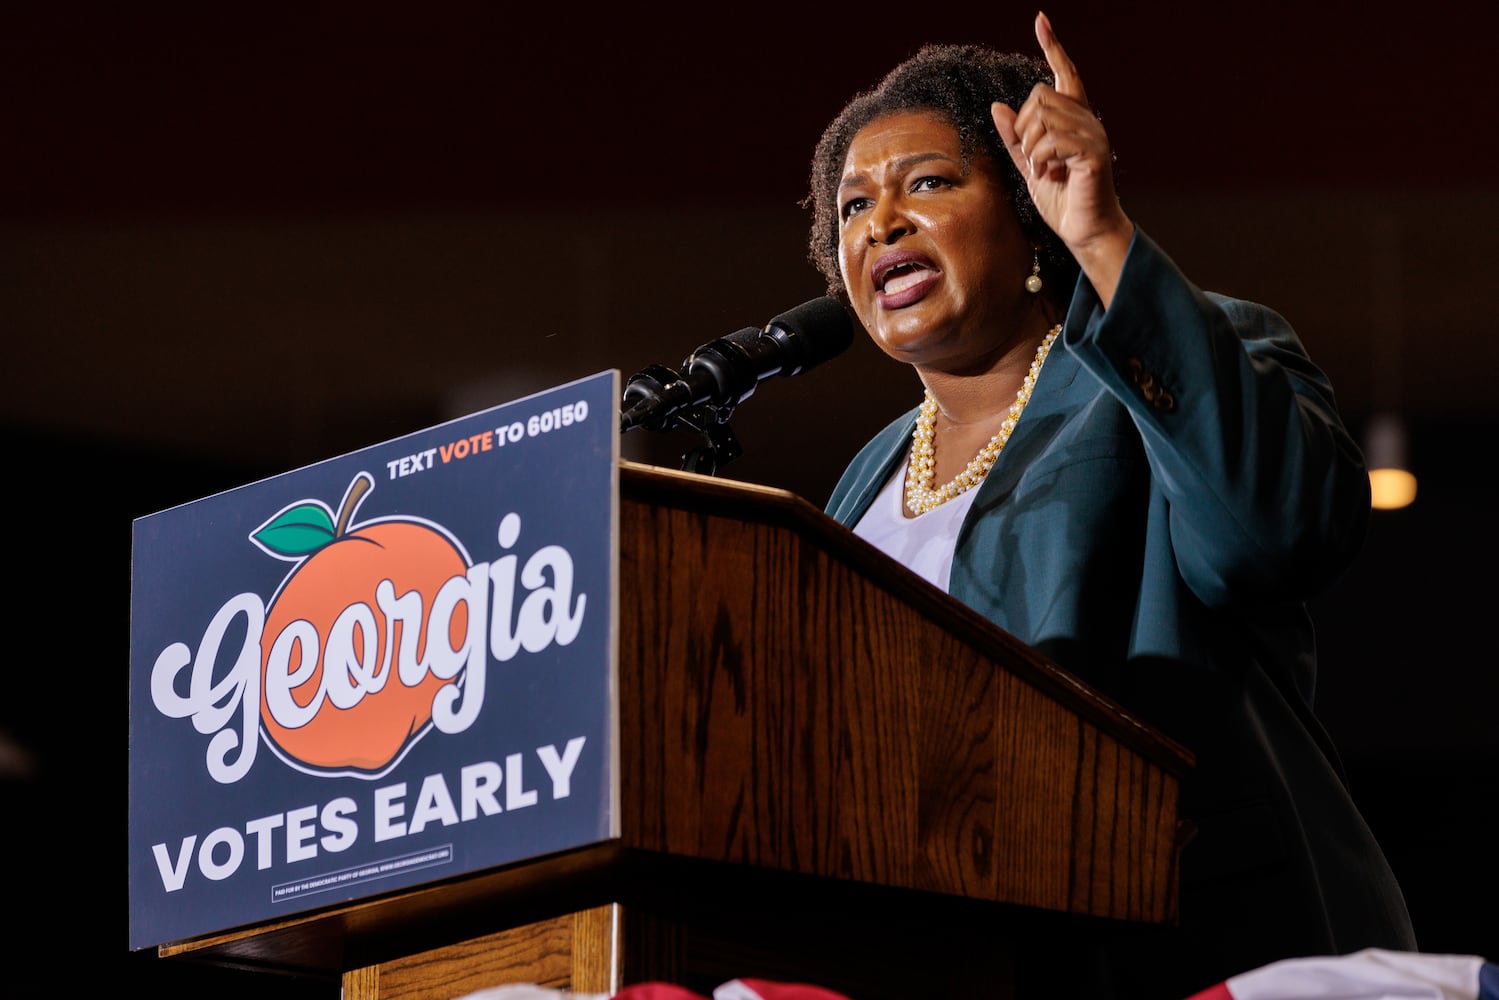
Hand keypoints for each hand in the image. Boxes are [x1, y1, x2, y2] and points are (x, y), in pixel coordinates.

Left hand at [991, 11, 1132, 303]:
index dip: (1053, 46)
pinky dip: (1041, 160)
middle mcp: (1087, 120)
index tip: (1040, 21)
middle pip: (1039, 97)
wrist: (1084, 231)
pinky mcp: (1093, 154)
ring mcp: (1092, 135)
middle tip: (1033, 160)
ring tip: (1043, 172)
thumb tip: (997, 107)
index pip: (1063, 74)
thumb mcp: (1029, 165)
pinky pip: (1053, 141)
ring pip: (1043, 118)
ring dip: (1032, 149)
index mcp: (1073, 119)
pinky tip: (1049, 176)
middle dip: (1024, 129)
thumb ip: (1015, 138)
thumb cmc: (1061, 200)